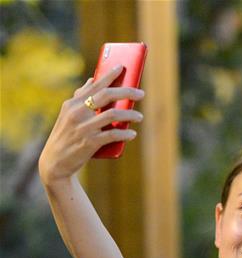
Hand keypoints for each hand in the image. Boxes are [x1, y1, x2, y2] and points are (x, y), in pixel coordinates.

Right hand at [38, 65, 143, 183]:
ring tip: (140, 116)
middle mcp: (77, 112)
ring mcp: (83, 127)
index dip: (109, 75)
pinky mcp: (89, 143)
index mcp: (73, 103)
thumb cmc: (67, 136)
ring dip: (130, 114)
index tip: (122, 67)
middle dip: (126, 91)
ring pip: (112, 114)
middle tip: (141, 93)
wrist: (55, 162)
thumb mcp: (69, 114)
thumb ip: (81, 97)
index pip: (94, 85)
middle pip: (106, 95)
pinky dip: (124, 134)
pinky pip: (112, 135)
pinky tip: (132, 134)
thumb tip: (93, 79)